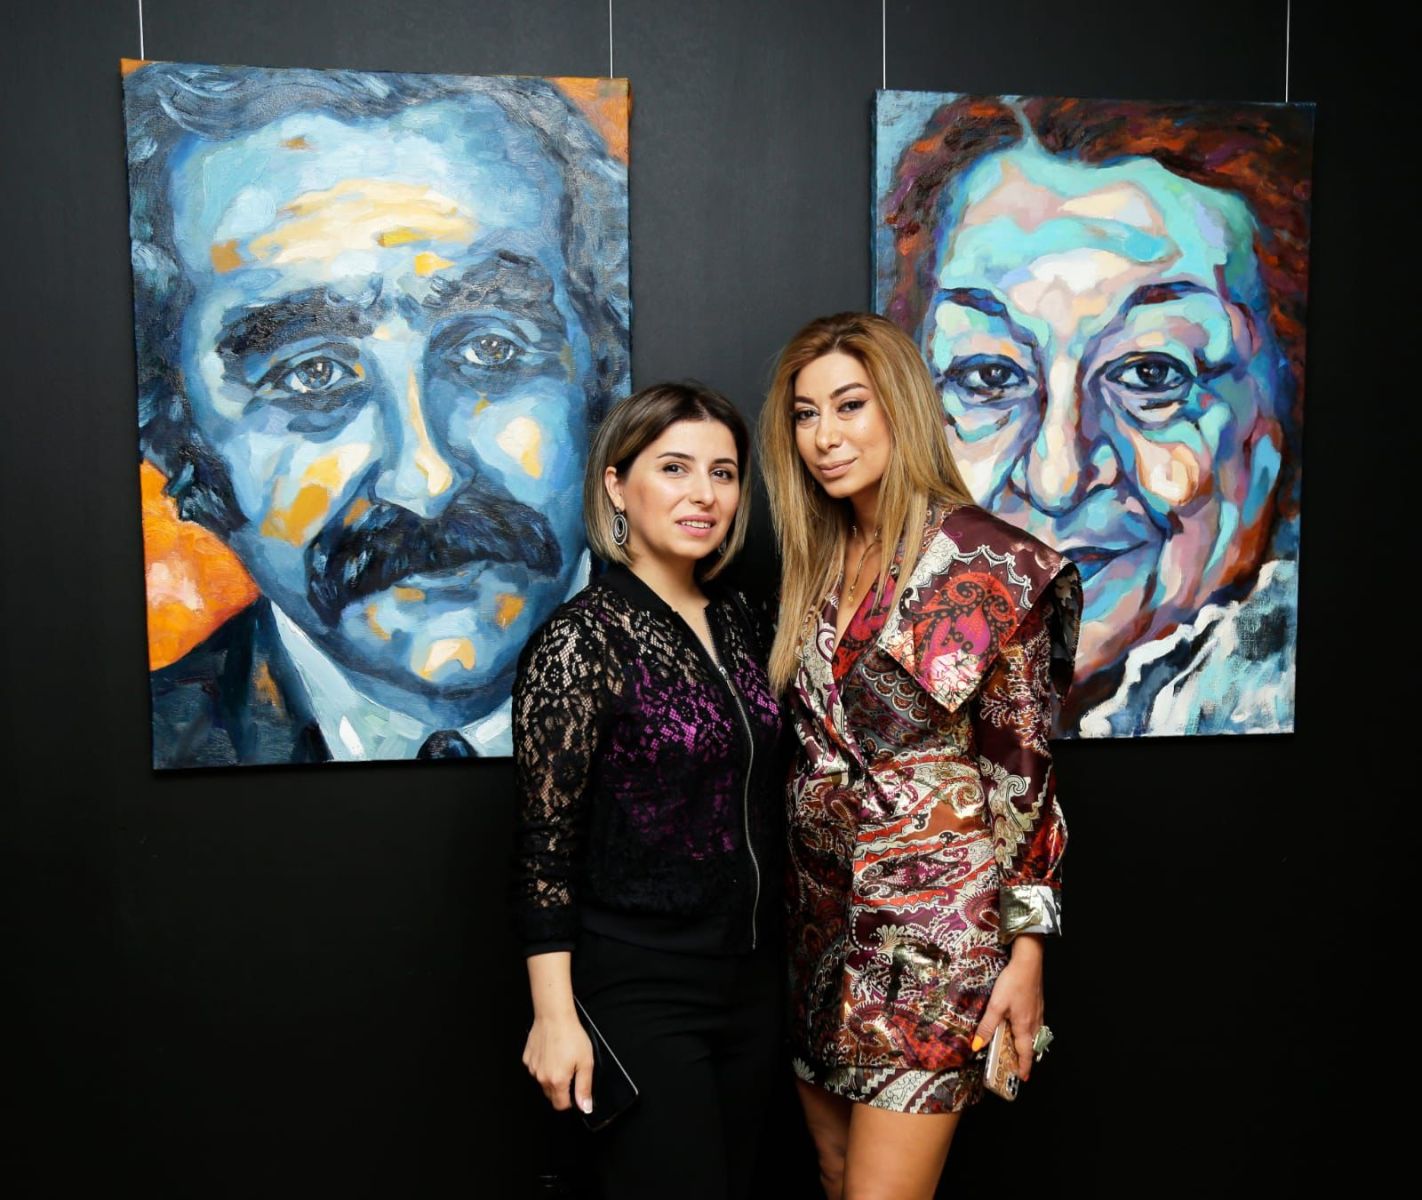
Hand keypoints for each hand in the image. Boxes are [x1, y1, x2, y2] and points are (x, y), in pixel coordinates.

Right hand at [522, 1013, 594, 1112]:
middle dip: (561, 1089)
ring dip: (551, 1077)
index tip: (575, 1092)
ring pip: (543, 1082)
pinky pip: (536, 1069)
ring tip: (561, 1059)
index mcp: (557, 1081)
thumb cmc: (571, 1035)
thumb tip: (585, 1106)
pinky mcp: (527, 1058)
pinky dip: (543, 1065)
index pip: (561, 1105)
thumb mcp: (586, 1062)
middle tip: (571, 1071)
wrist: (554, 1015)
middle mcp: (542, 1077)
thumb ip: (584, 1087)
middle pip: (551, 1095)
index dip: (570, 1101)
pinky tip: (551, 1053)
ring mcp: (532, 1068)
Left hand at [973, 933, 1044, 1081]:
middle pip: (1031, 1046)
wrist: (1028, 962)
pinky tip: (1022, 1025)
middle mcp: (1034, 1022)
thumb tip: (977, 1046)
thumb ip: (987, 1026)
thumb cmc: (1013, 983)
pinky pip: (1035, 1024)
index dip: (1023, 1067)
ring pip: (1034, 1035)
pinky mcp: (1038, 1003)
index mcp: (1024, 1026)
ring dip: (1027, 1045)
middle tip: (1017, 1065)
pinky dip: (1029, 1031)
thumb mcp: (996, 1005)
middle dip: (1025, 1057)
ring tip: (1018, 1049)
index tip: (1022, 1078)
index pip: (1025, 1054)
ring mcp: (1038, 1012)